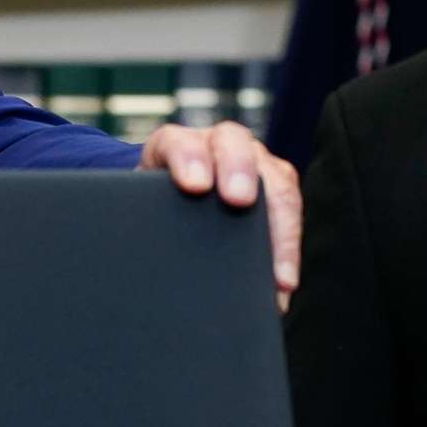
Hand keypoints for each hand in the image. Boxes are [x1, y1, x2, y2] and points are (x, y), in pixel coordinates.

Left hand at [138, 121, 301, 308]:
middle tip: (238, 200)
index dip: (187, 159)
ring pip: (275, 178)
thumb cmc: (150, 207)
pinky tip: (281, 283)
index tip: (194, 185)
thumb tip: (135, 260)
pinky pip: (290, 209)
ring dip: (278, 223)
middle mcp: (218, 144)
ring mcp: (253, 161)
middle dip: (239, 172)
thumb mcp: (139, 208)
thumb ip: (140, 220)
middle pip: (235, 146)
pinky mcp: (275, 185)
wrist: (165, 204)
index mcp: (175, 144)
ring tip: (276, 271)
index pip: (179, 142)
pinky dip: (287, 248)